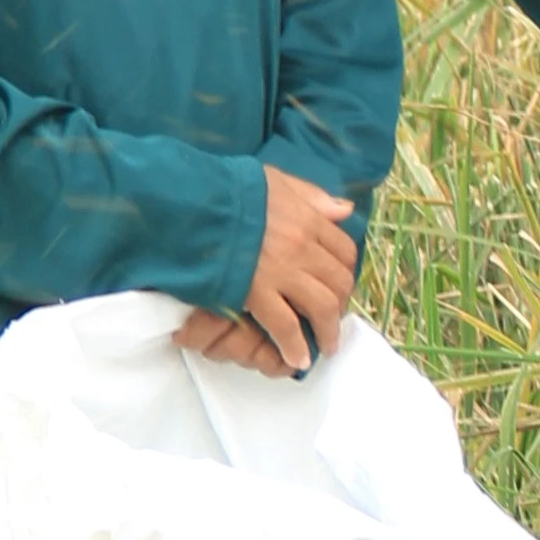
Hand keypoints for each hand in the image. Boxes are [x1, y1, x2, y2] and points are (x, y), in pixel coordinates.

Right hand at [190, 167, 358, 375]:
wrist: (193, 205)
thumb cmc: (229, 190)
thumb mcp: (276, 181)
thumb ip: (311, 196)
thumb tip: (345, 210)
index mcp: (308, 219)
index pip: (344, 250)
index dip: (346, 271)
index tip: (340, 285)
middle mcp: (302, 246)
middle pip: (338, 282)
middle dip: (341, 305)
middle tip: (333, 319)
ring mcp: (281, 271)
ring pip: (321, 307)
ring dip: (327, 331)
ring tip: (325, 346)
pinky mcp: (255, 293)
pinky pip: (285, 326)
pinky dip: (295, 346)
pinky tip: (298, 359)